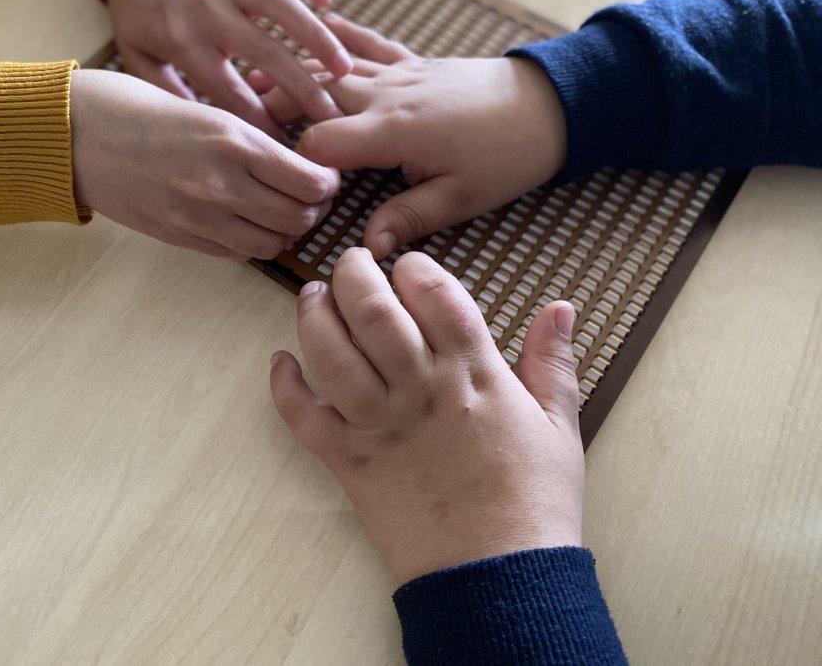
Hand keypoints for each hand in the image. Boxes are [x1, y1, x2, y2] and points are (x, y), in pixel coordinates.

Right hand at [70, 69, 338, 258]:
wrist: (76, 134)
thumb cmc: (137, 108)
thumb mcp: (206, 110)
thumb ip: (250, 141)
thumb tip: (296, 164)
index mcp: (234, 140)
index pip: (311, 182)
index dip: (327, 183)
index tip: (323, 174)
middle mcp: (221, 183)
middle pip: (299, 218)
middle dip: (313, 210)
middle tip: (310, 197)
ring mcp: (198, 215)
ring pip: (271, 243)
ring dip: (283, 231)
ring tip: (278, 212)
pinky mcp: (179, 236)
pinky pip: (236, 252)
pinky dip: (251, 242)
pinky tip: (245, 221)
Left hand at [104, 0, 352, 136]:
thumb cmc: (139, 11)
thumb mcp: (138, 58)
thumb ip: (168, 92)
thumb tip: (205, 132)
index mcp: (183, 42)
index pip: (228, 92)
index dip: (258, 122)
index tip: (283, 149)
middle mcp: (209, 9)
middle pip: (264, 51)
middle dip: (301, 86)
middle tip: (330, 115)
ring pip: (280, 3)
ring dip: (315, 35)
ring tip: (343, 67)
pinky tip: (326, 0)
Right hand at [253, 15, 567, 257]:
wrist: (552, 105)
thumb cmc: (508, 156)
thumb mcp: (462, 198)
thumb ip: (409, 218)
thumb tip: (366, 247)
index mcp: (392, 131)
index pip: (320, 141)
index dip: (288, 157)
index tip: (267, 170)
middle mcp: (386, 95)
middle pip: (313, 92)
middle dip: (272, 102)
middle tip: (233, 111)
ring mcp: (398, 73)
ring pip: (333, 64)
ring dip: (293, 68)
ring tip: (252, 73)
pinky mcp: (413, 64)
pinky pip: (367, 43)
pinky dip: (339, 35)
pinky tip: (315, 22)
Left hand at [269, 247, 583, 583]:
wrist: (499, 578)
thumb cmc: (535, 502)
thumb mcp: (560, 426)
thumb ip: (553, 361)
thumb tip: (560, 306)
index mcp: (474, 372)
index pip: (434, 293)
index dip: (414, 267)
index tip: (406, 265)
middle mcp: (420, 388)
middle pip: (372, 309)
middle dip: (353, 273)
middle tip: (348, 264)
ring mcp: (379, 424)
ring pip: (330, 352)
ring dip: (313, 315)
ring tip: (312, 297)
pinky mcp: (349, 461)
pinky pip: (303, 416)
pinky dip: (284, 386)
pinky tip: (281, 362)